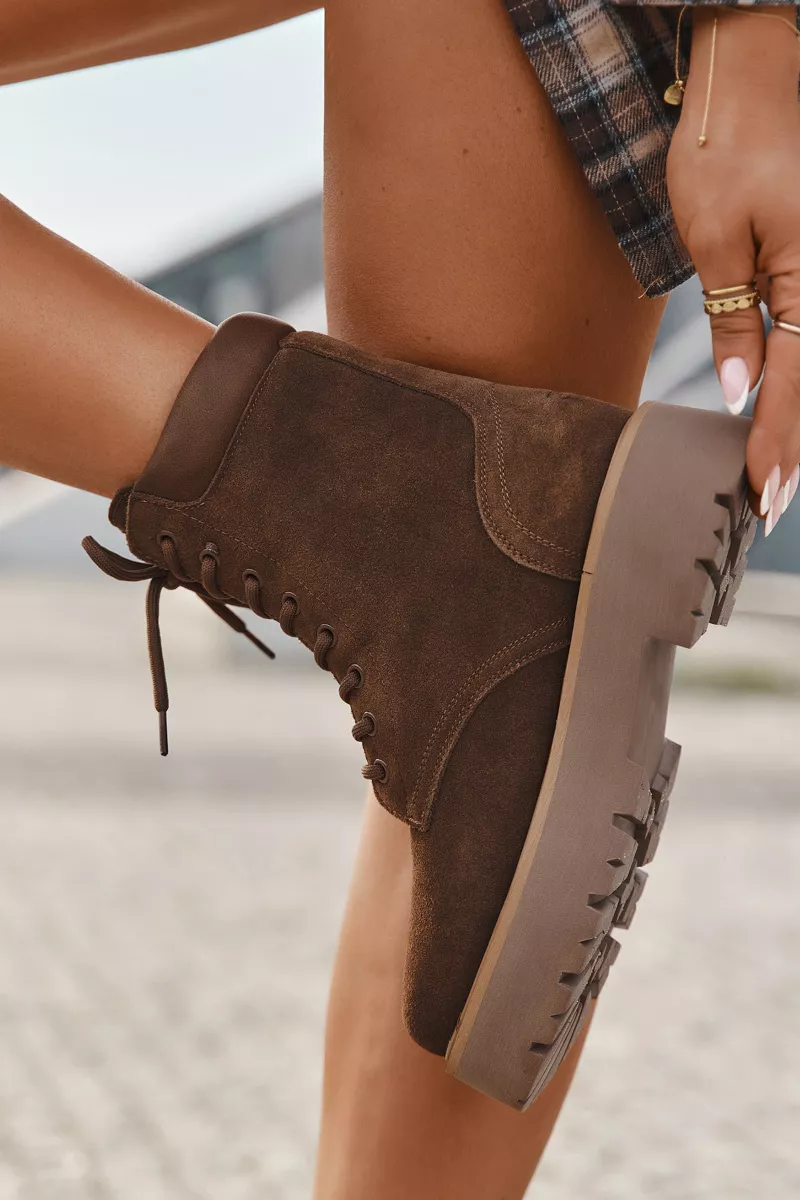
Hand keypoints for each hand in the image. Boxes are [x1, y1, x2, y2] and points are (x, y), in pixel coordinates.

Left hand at [667, 5, 799, 531]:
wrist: (752, 65)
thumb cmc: (726, 139)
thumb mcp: (713, 236)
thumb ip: (731, 321)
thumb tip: (740, 391)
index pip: (794, 385)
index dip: (776, 446)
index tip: (763, 497)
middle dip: (793, 446)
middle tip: (769, 504)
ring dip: (799, 418)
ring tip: (776, 473)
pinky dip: (798, 376)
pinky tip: (781, 408)